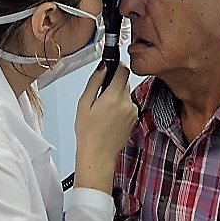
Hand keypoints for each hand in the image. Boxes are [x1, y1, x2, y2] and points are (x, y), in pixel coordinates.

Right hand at [73, 62, 137, 193]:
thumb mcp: (84, 103)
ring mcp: (132, 111)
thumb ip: (95, 81)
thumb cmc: (88, 132)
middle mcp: (126, 103)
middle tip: (101, 94)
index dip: (116, 66)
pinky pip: (128, 104)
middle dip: (114, 83)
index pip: (123, 70)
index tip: (111, 67)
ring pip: (126, 93)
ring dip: (117, 95)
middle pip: (125, 81)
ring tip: (104, 109)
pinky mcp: (135, 118)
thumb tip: (103, 66)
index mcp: (113, 97)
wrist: (98, 154)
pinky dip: (121, 106)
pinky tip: (110, 117)